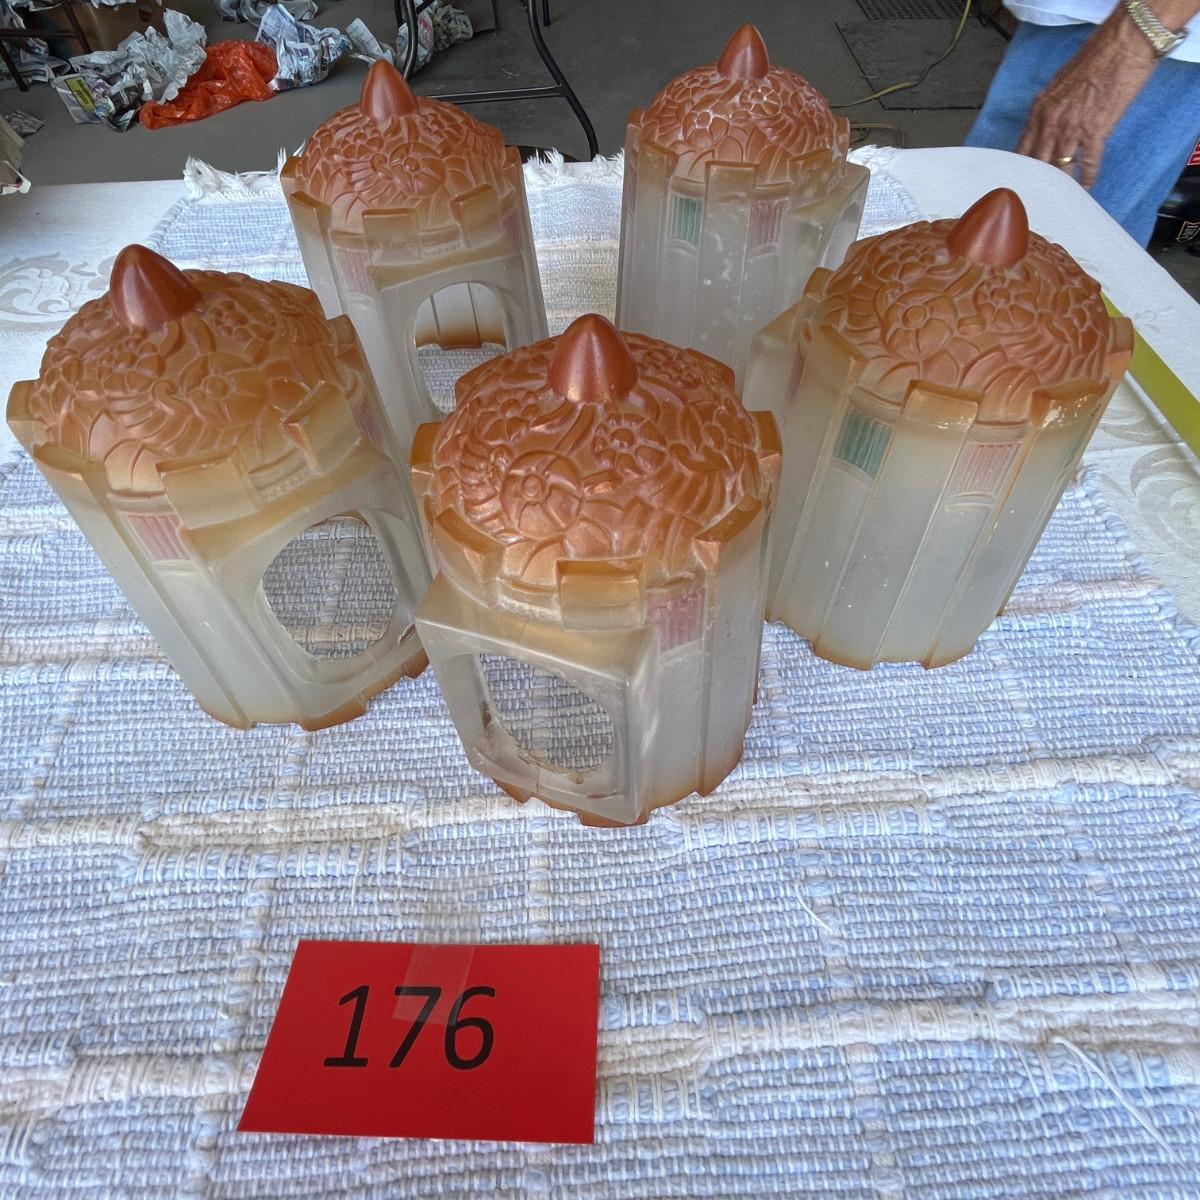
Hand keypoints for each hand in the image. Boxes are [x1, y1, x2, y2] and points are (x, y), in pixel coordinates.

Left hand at [1017, 10, 1159, 187]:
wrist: (1124, 44)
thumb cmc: (1095, 58)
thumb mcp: (1059, 84)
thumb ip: (1050, 109)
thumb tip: (1047, 128)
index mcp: (1039, 110)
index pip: (1021, 150)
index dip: (1019, 171)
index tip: (1018, 185)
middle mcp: (1050, 122)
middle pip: (1037, 164)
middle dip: (1036, 185)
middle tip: (1035, 202)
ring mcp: (1072, 129)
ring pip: (1060, 169)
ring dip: (1062, 186)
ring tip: (1061, 200)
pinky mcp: (1096, 131)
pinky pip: (1088, 164)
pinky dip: (1088, 178)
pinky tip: (1087, 187)